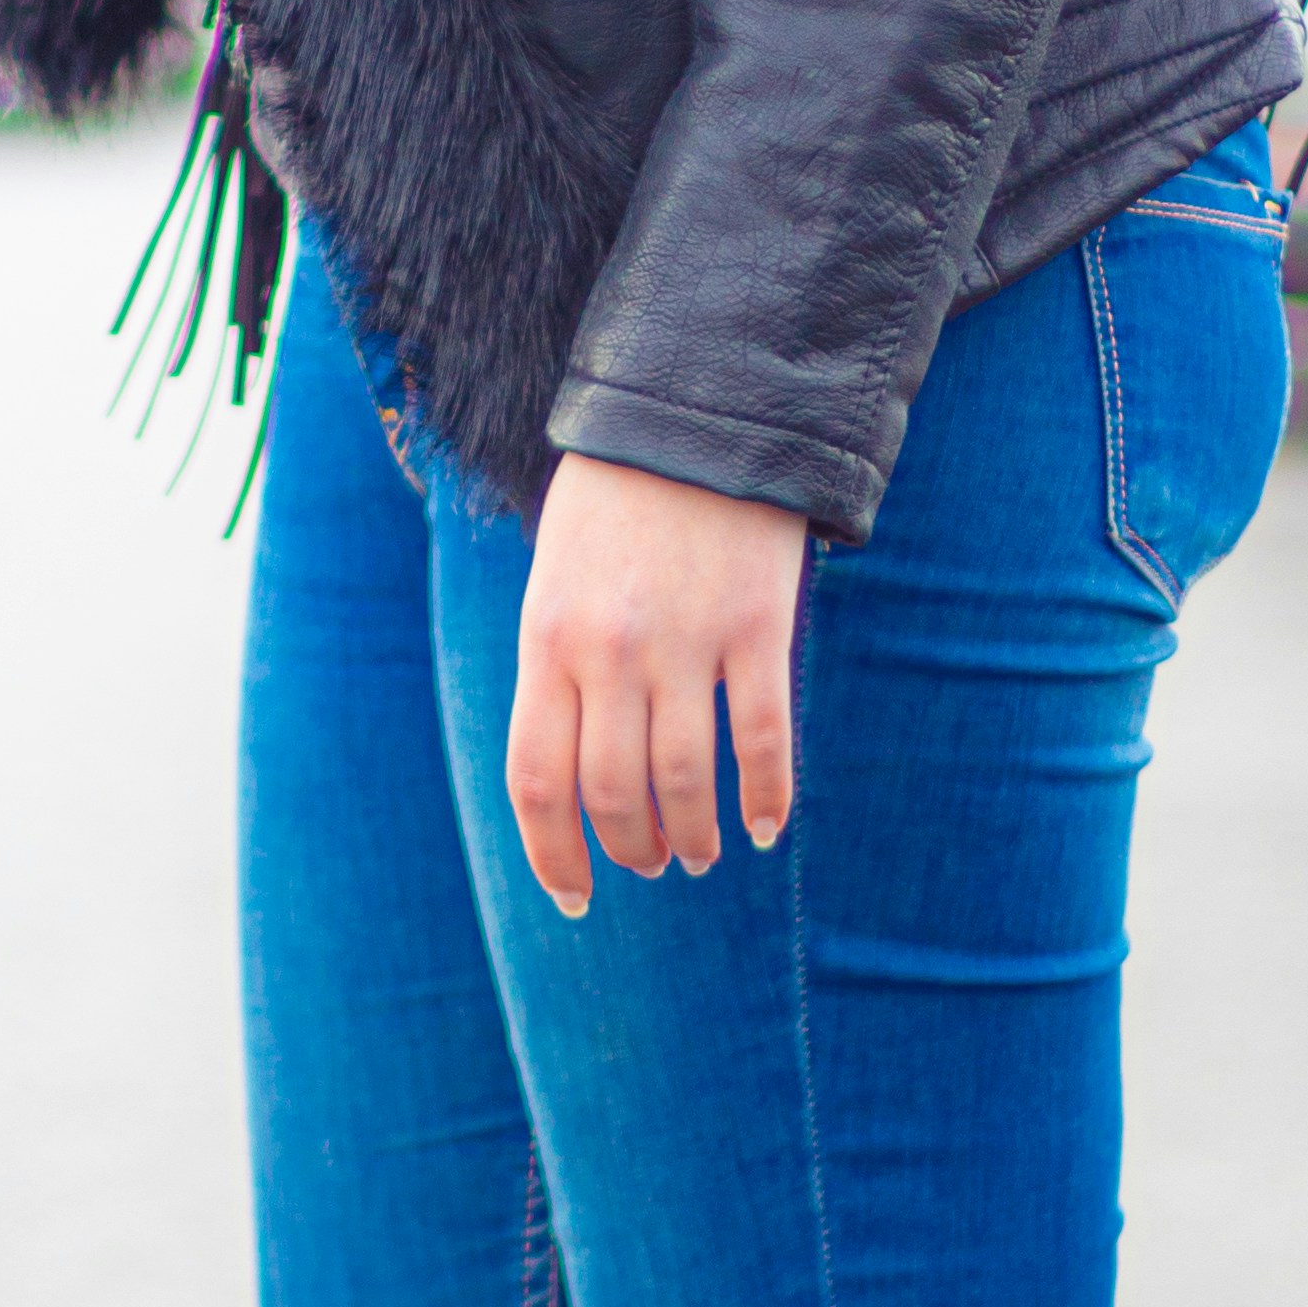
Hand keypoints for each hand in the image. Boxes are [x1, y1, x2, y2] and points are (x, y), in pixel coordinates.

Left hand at [505, 455, 807, 917]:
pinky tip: (770, 826)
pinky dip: (769, 796)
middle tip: (651, 863)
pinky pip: (763, 739)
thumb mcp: (556, 573)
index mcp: (548, 638)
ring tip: (702, 854)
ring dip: (693, 835)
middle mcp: (610, 652)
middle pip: (613, 792)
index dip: (553, 852)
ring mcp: (685, 642)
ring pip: (686, 781)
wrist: (700, 410)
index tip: (575, 897)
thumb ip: (560, 662)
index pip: (537, 778)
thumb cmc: (618, 496)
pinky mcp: (757, 628)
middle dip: (630, 848)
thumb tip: (572, 765)